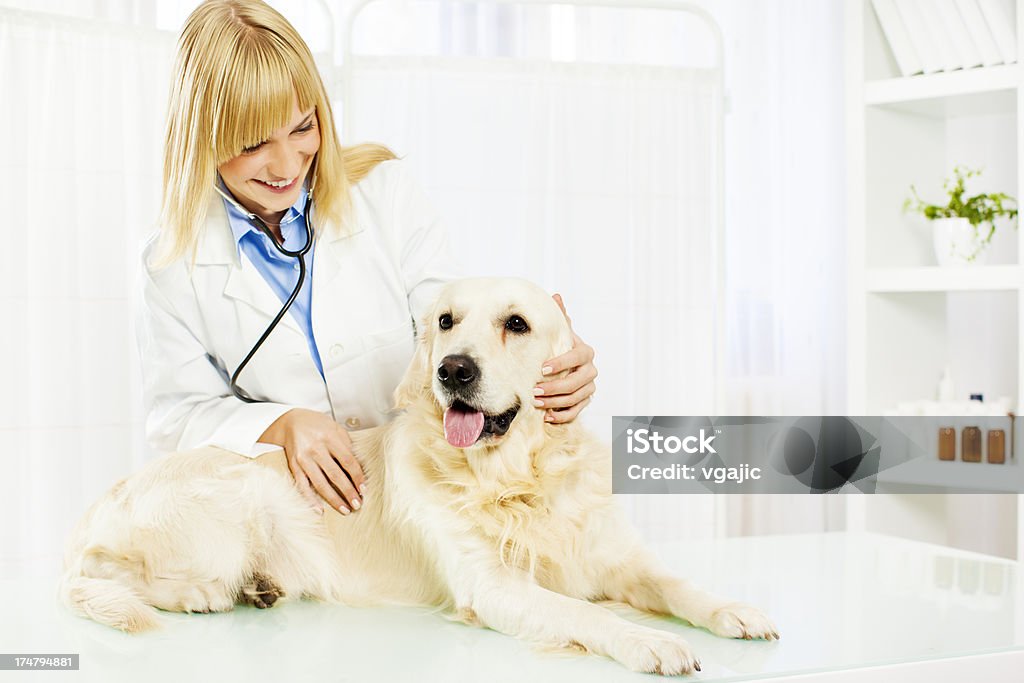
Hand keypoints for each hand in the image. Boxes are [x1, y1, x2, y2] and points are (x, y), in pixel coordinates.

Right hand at [259, 408, 364, 514]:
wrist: (291, 421)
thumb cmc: (318, 425)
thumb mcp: (335, 428)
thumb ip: (346, 445)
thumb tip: (359, 467)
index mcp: (330, 438)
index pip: (348, 461)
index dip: (357, 477)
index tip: (364, 489)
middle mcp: (316, 449)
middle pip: (336, 475)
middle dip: (348, 492)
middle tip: (357, 504)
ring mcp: (304, 459)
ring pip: (320, 483)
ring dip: (333, 499)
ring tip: (345, 510)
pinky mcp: (294, 466)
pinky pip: (302, 486)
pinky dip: (310, 500)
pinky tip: (319, 510)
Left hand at [533, 293, 596, 422]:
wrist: (568, 364)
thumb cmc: (561, 346)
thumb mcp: (560, 332)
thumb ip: (559, 317)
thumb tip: (556, 296)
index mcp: (585, 352)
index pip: (577, 357)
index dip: (561, 363)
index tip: (542, 369)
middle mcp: (590, 370)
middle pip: (578, 382)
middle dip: (556, 387)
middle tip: (535, 391)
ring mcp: (589, 387)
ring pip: (576, 398)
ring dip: (556, 402)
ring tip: (537, 403)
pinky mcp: (585, 401)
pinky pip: (577, 411)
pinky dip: (563, 415)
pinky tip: (548, 416)